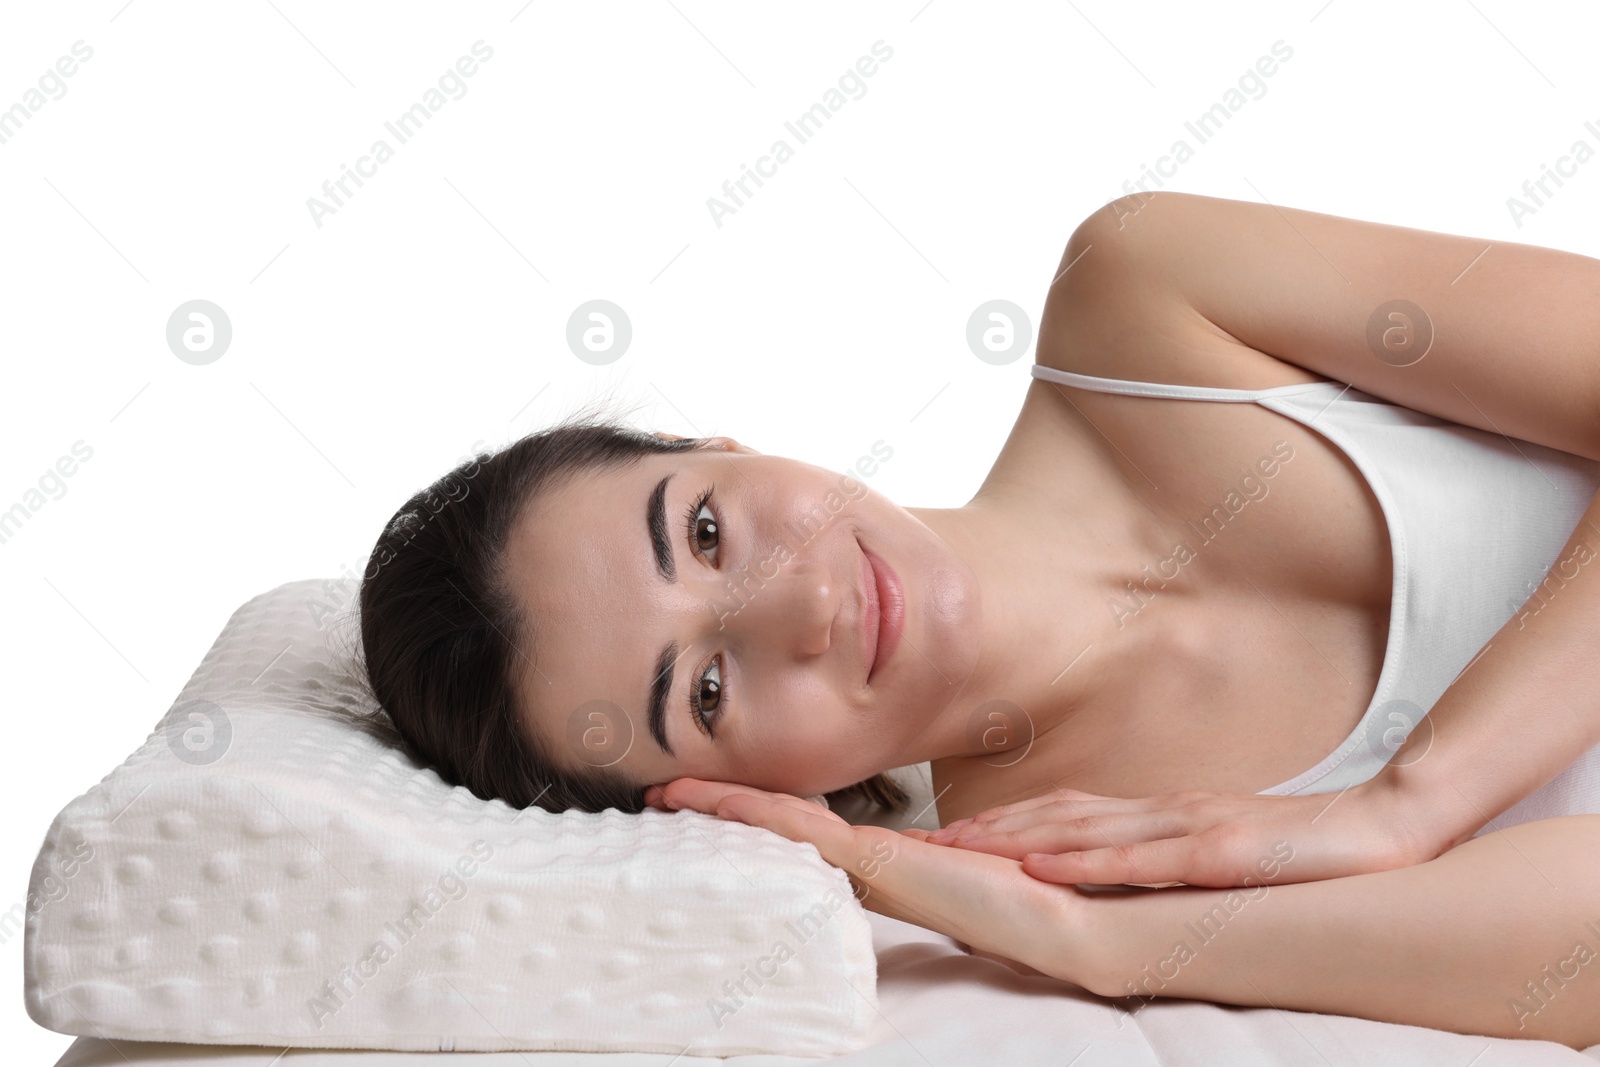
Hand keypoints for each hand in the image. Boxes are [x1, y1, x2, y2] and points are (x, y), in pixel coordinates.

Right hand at [646, 778, 1093, 983]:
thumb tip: (962, 840)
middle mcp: (874, 868)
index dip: (771, 807)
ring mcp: (870, 868)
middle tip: (670, 793)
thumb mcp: (997, 843)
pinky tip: (711, 798)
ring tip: (673, 793)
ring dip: (726, 807)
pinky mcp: (874, 866)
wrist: (1074, 918)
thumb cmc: (1044, 879)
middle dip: (728, 809)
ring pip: (783, 829)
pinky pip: (801, 831)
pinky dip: (752, 810)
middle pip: (786, 831)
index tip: (727, 792)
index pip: (818, 830)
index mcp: (898, 862)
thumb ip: (970, 839)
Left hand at [924, 779, 1441, 887]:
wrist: (1386, 821)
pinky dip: (1088, 859)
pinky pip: (1145, 855)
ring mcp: (1187, 824)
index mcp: (1151, 813)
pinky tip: (1044, 863)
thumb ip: (1152, 848)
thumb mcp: (1209, 840)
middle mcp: (1156, 811)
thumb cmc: (1296, 839)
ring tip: (943, 848)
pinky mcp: (1223, 844)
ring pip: (1080, 829)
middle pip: (1047, 817)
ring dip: (1006, 839)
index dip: (986, 827)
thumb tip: (1091, 863)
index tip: (925, 839)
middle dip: (971, 833)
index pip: (1052, 816)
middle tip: (900, 844)